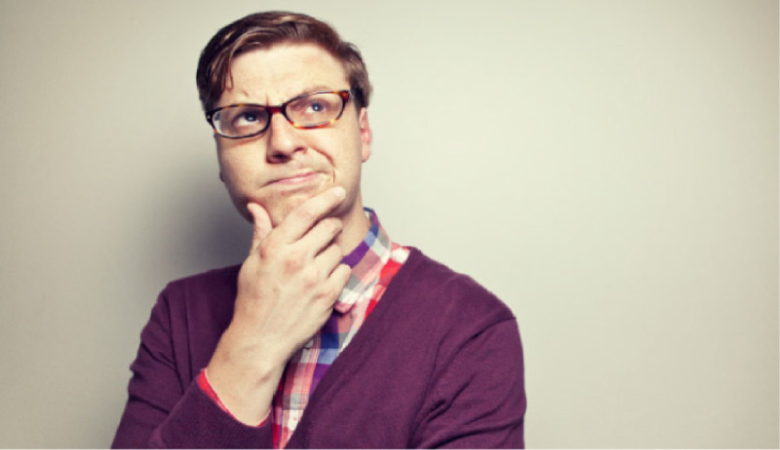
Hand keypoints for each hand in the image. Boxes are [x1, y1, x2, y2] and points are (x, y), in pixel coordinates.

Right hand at [205, 186, 351, 423]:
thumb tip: (256, 206)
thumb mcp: (251, 263)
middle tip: (322, 238)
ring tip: (315, 267)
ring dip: (331, 254)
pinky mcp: (327, 295)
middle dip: (329, 228)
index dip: (326, 198)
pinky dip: (337, 273)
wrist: (260, 339)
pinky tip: (322, 282)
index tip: (338, 191)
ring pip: (337, 250)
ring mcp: (314, 278)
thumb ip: (261, 232)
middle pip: (328, 227)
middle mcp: (296, 259)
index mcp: (275, 247)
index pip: (306, 212)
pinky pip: (344, 271)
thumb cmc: (253, 300)